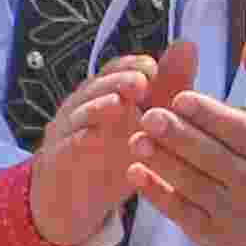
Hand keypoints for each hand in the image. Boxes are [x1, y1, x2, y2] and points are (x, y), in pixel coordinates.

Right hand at [26, 44, 185, 245]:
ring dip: (97, 107)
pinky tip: (93, 140)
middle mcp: (81, 106)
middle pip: (96, 87)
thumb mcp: (146, 122)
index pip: (116, 70)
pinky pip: (65, 147)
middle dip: (118, 82)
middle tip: (141, 83)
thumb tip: (189, 44)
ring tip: (118, 105)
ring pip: (78, 114)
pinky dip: (78, 141)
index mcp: (103, 93)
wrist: (72, 201)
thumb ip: (168, 86)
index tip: (154, 69)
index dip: (133, 66)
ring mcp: (65, 131)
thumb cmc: (113, 155)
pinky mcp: (56, 159)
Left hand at [128, 27, 245, 245]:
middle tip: (148, 116)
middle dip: (179, 137)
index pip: (237, 130)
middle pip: (212, 158)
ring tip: (136, 140)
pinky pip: (181, 213)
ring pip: (193, 185)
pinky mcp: (212, 233)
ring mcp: (235, 212)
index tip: (179, 98)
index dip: (208, 115)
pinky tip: (135, 173)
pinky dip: (156, 194)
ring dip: (162, 163)